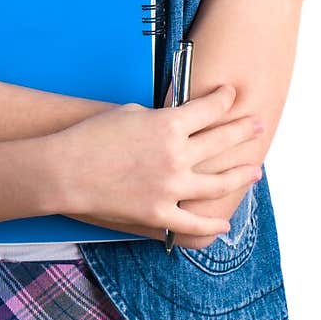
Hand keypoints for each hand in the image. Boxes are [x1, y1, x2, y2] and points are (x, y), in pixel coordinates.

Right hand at [49, 84, 263, 249]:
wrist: (64, 170)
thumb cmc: (90, 136)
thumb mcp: (129, 113)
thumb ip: (159, 118)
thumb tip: (175, 124)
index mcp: (169, 124)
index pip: (210, 108)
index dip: (225, 99)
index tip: (232, 95)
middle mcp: (177, 156)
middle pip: (222, 141)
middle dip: (243, 131)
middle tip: (257, 126)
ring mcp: (171, 188)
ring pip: (218, 184)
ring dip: (240, 176)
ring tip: (254, 171)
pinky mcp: (159, 214)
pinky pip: (194, 223)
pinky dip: (212, 224)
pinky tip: (224, 222)